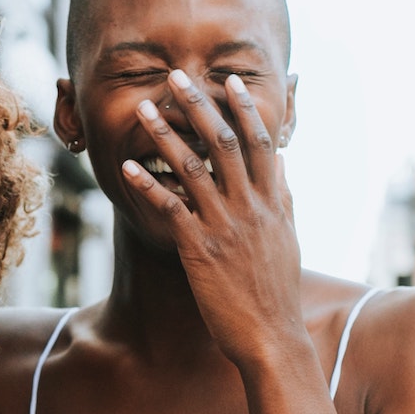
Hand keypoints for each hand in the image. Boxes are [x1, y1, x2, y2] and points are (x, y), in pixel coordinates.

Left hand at [122, 71, 306, 369]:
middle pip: (223, 143)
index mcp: (273, 201)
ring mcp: (224, 226)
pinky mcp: (199, 249)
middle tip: (176, 76)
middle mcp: (250, 207)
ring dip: (164, 135)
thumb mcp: (288, 237)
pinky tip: (126, 167)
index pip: (261, 142)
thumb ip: (283, 198)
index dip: (244, 108)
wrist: (272, 337)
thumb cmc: (277, 291)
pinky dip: (147, 184)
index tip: (228, 80)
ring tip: (143, 109)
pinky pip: (169, 208)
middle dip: (198, 106)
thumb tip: (282, 166)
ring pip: (192, 168)